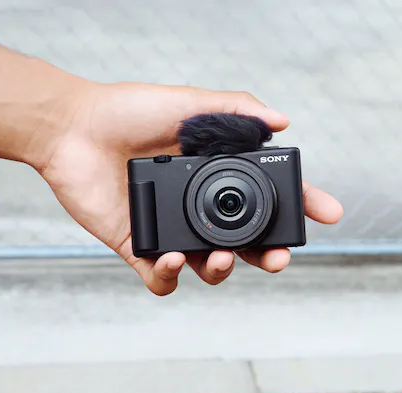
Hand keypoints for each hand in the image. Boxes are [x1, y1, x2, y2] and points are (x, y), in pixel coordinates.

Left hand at [39, 81, 342, 294]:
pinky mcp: (137, 246)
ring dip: (221, 271)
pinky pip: (160, 279)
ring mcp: (169, 229)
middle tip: (276, 258)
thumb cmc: (130, 110)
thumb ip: (237, 109)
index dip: (299, 207)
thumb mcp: (191, 103)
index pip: (266, 198)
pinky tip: (171, 260)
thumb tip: (283, 121)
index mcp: (214, 176)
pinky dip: (169, 279)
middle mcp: (197, 207)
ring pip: (208, 268)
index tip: (327, 214)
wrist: (74, 127)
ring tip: (217, 258)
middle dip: (268, 256)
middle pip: (245, 244)